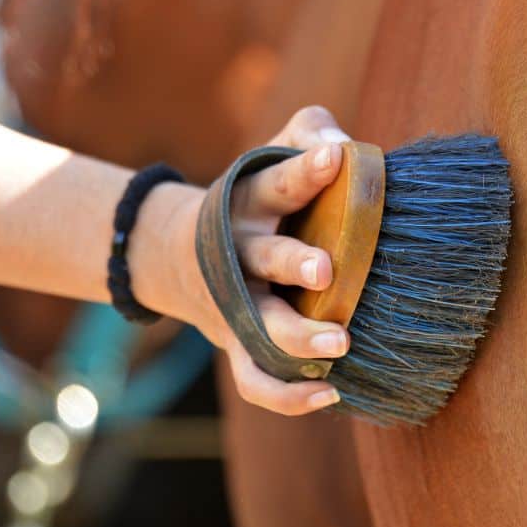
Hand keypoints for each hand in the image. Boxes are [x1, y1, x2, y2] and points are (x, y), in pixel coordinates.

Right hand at [133, 106, 351, 414]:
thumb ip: (310, 131)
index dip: (306, 169)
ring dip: (296, 338)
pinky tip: (329, 391)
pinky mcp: (239, 343)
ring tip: (340, 344)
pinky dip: (287, 395)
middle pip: (263, 259)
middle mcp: (239, 254)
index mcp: (249, 201)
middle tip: (327, 272)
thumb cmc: (253, 198)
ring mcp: (236, 305)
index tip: (336, 158)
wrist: (178, 254)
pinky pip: (256, 381)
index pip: (277, 180)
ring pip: (261, 328)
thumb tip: (348, 147)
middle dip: (292, 263)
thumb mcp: (270, 154)